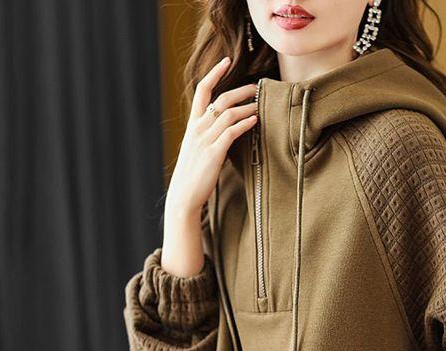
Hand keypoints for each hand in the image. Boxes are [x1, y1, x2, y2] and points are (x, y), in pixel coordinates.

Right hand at [165, 55, 257, 216]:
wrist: (184, 195)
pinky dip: (244, 124)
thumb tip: (226, 128)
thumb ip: (208, 135)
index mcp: (193, 124)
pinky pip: (231, 133)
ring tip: (261, 105)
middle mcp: (198, 128)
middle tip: (257, 87)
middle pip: (221, 99)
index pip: (202, 90)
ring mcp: (205, 140)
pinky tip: (255, 120)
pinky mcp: (214, 153)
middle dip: (241, 90)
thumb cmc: (193, 175)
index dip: (214, 73)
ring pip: (228, 114)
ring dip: (247, 107)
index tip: (227, 61)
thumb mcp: (197, 149)